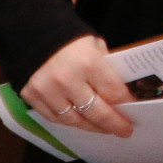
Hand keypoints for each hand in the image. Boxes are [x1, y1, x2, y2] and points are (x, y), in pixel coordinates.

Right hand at [20, 35, 134, 137]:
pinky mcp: (31, 97)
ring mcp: (47, 92)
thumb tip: (118, 92)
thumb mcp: (94, 45)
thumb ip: (106, 68)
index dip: (126, 104)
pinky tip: (79, 121)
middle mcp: (67, 81)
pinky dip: (69, 121)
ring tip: (102, 128)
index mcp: (88, 63)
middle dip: (114, 124)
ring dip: (91, 127)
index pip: (114, 93)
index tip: (134, 110)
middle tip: (124, 131)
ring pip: (74, 120)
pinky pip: (54, 118)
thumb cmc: (67, 38)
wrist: (29, 31)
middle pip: (97, 113)